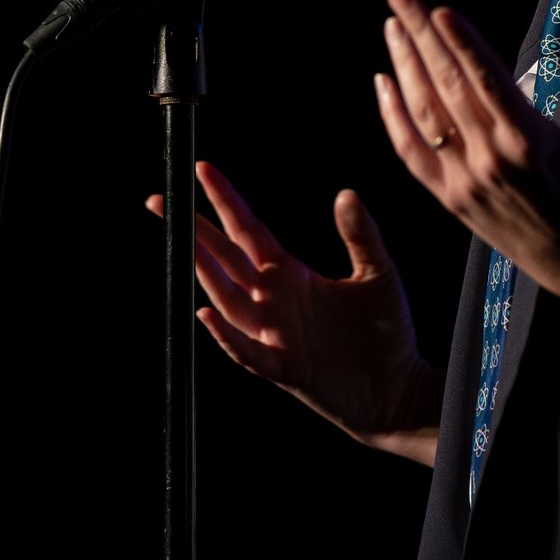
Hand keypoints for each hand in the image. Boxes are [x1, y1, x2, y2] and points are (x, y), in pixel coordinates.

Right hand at [149, 160, 442, 464]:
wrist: (398, 389)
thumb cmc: (387, 333)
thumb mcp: (378, 274)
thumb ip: (361, 236)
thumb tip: (346, 193)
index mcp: (290, 273)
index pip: (248, 230)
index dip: (225, 200)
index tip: (202, 169)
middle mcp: (273, 300)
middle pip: (224, 258)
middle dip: (193, 230)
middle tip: (161, 199)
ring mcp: (274, 333)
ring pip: (226, 299)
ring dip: (203, 272)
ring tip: (181, 242)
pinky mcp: (284, 367)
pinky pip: (247, 351)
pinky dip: (226, 335)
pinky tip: (206, 315)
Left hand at [371, 0, 559, 310]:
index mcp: (532, 142)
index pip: (489, 82)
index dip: (463, 44)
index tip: (440, 11)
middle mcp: (493, 160)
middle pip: (447, 87)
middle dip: (421, 37)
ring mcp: (467, 181)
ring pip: (424, 115)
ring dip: (405, 66)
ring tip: (392, 25)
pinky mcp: (452, 199)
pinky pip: (412, 153)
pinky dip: (393, 117)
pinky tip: (384, 81)